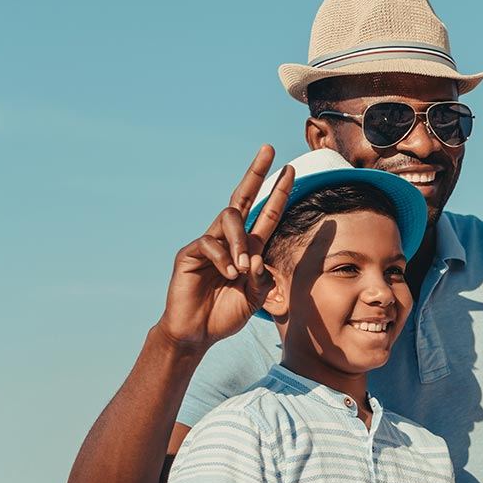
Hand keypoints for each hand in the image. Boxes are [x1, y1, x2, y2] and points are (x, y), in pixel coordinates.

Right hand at [155, 146, 293, 351]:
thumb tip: (259, 257)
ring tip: (243, 269)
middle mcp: (228, 240)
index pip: (266, 214)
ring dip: (240, 241)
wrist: (198, 333)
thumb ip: (263, 277)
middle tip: (268, 149)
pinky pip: (209, 244)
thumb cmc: (226, 313)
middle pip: (242, 197)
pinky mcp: (190, 254)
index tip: (292, 170)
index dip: (279, 193)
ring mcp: (208, 244)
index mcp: (248, 248)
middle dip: (256, 172)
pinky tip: (228, 275)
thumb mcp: (255, 296)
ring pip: (228, 219)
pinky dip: (223, 259)